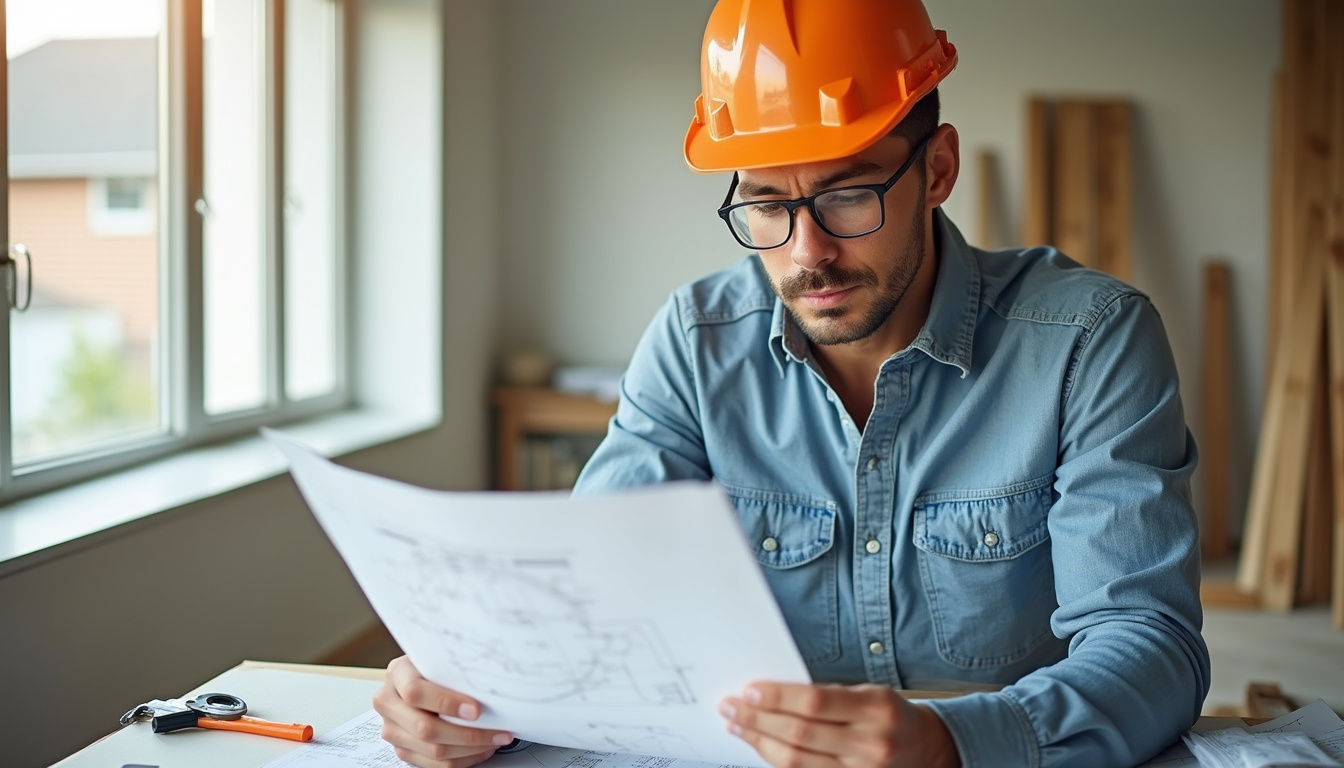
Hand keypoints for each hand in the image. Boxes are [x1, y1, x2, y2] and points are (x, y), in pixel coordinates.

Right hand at [373, 655, 514, 767]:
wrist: (418, 677)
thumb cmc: (435, 666)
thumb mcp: (441, 657)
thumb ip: (455, 670)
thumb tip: (489, 684)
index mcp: (397, 674)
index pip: (415, 692)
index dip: (446, 703)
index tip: (476, 709)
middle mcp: (389, 703)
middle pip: (425, 728)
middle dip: (468, 734)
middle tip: (497, 731)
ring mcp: (393, 729)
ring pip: (433, 750)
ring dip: (471, 749)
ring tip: (494, 740)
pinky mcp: (403, 749)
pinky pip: (435, 764)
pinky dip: (463, 759)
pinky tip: (481, 749)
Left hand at [719, 682, 959, 767]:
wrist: (925, 749)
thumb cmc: (888, 714)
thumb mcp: (868, 692)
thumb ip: (826, 695)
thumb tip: (771, 693)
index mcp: (875, 707)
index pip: (814, 702)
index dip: (777, 697)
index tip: (749, 691)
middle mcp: (870, 742)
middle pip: (800, 733)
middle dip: (759, 720)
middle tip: (731, 707)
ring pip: (797, 761)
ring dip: (760, 742)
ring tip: (737, 727)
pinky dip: (777, 761)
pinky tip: (761, 747)